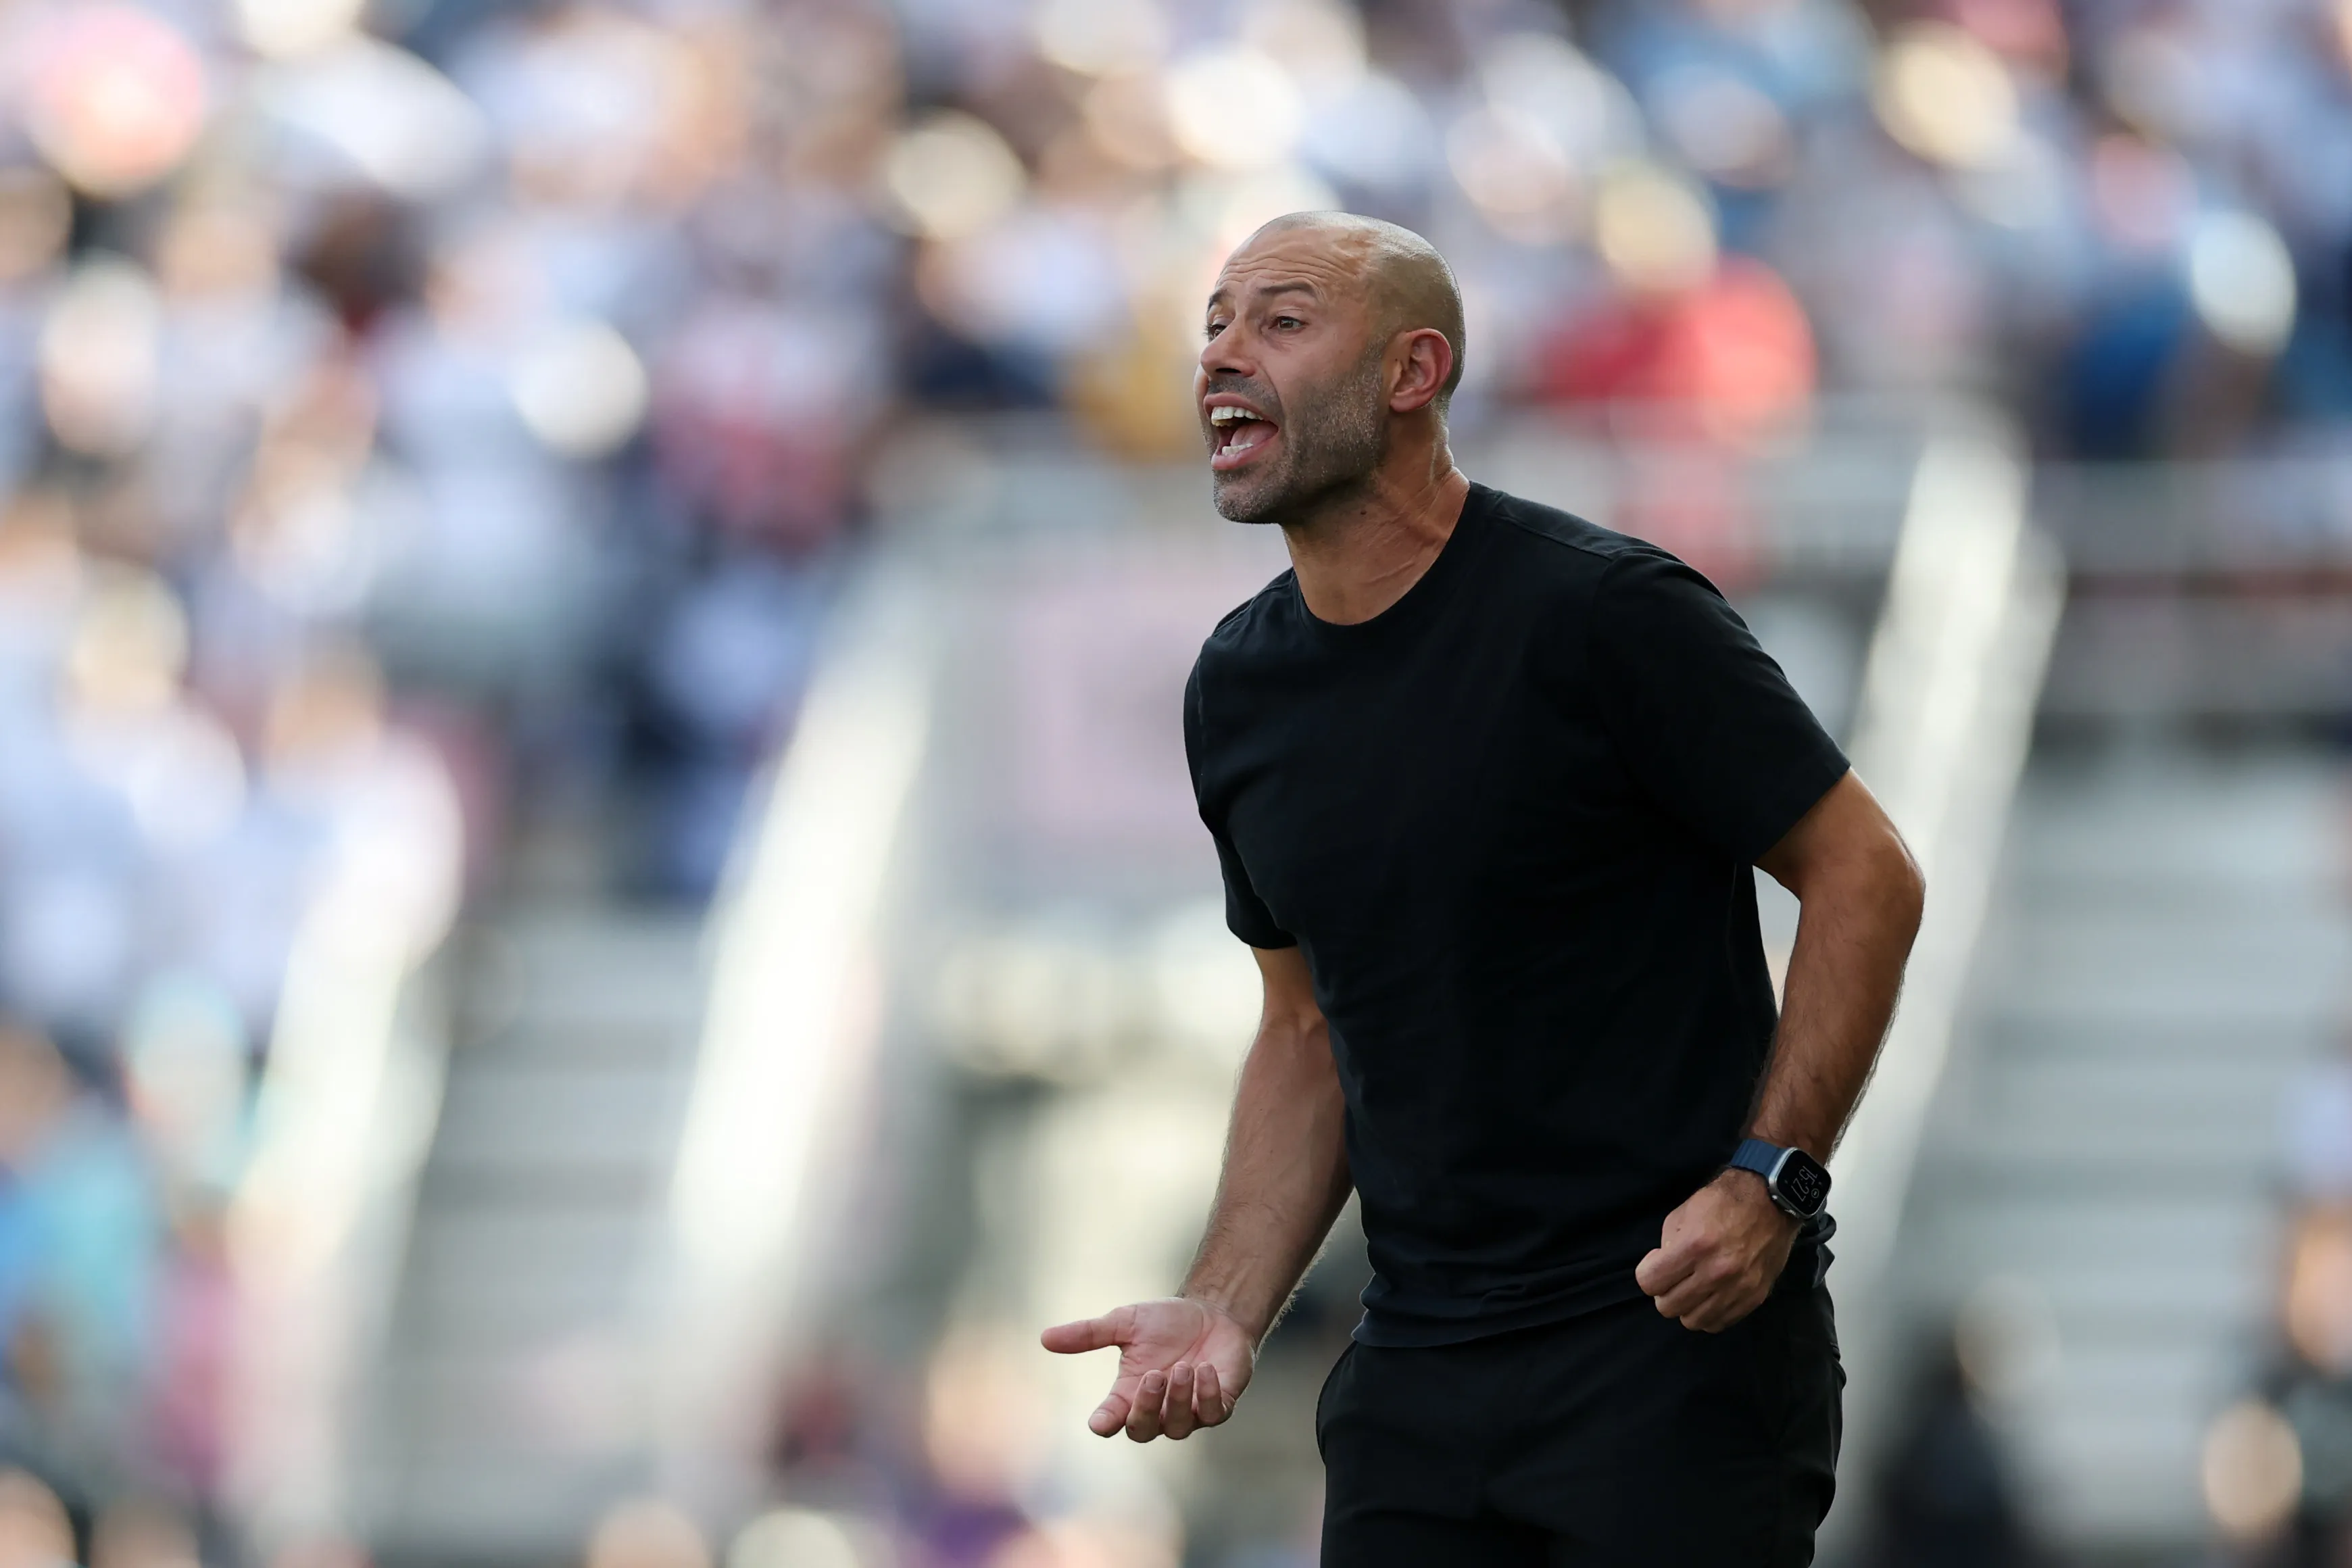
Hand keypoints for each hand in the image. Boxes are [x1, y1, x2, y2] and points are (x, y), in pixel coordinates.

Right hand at [1041, 1297, 1255, 1441]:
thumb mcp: (1125, 1322)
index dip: (1105, 1422)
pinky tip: (1205, 1369)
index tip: (1100, 1421)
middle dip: (1147, 1406)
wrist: (1213, 1312)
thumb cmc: (1166, 1321)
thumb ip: (1089, 1334)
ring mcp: (1188, 1412)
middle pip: (1142, 1431)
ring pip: (1177, 1427)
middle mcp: (1157, 1409)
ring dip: (1178, 1399)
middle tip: (1154, 1374)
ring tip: (1182, 1367)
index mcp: (1129, 1393)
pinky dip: (1207, 1395)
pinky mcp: (1218, 1406)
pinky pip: (1212, 1414)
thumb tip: (1044, 1338)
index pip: (1111, 1418)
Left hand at [1635, 1169, 1798, 1332]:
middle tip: (1674, 1276)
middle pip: (1668, 1307)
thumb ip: (1667, 1243)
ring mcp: (1737, 1289)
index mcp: (1695, 1246)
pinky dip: (1709, 1314)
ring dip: (1687, 1306)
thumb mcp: (1683, 1212)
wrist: (1772, 1203)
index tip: (1657, 1262)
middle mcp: (1716, 1272)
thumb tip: (1661, 1267)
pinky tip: (1710, 1296)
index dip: (1648, 1273)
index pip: (1650, 1283)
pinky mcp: (1754, 1298)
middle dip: (1664, 1292)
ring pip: (1693, 1321)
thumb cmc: (1723, 1202)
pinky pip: (1720, 1323)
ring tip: (1693, 1288)